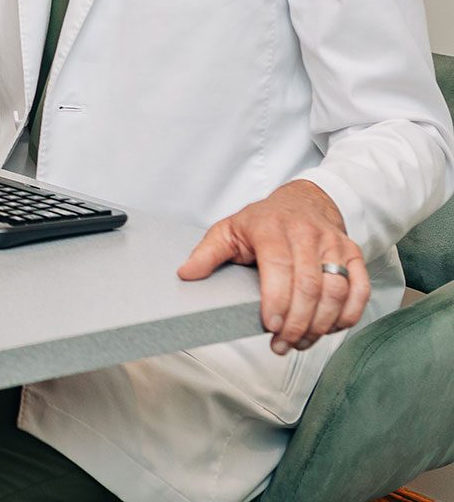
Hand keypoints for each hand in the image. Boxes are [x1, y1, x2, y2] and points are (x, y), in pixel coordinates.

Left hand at [177, 181, 369, 354]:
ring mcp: (334, 245)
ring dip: (320, 324)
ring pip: (336, 291)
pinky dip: (348, 315)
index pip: (279, 267)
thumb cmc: (264, 221)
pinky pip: (360, 290)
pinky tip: (329, 329)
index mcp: (272, 228)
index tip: (271, 326)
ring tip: (301, 342)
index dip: (278, 300)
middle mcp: (307, 234)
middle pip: (310, 285)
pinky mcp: (354, 255)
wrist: (305, 201)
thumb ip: (207, 253)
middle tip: (282, 344)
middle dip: (297, 322)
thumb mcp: (229, 230)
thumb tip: (186, 275)